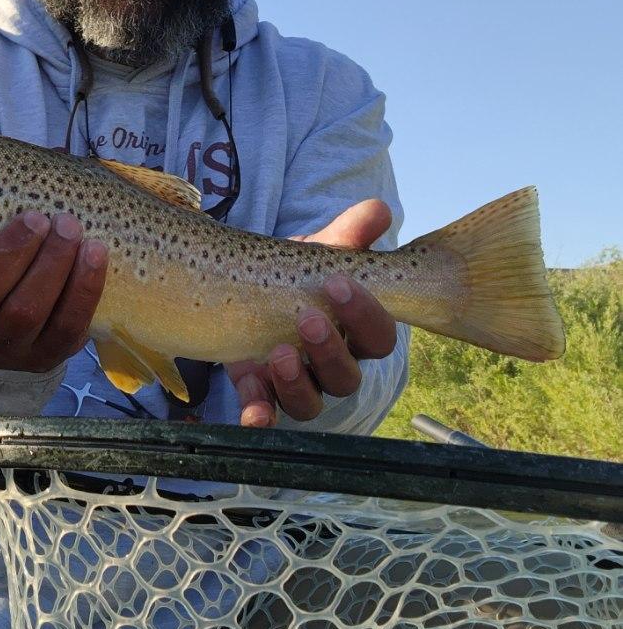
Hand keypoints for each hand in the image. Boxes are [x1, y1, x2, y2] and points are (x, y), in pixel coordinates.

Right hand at [0, 102, 107, 370]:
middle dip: (12, 257)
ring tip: (70, 227)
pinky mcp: (48, 354)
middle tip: (38, 218)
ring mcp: (7, 346)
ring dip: (51, 269)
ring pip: (25, 315)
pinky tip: (96, 253)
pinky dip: (83, 290)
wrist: (21, 296)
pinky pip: (68, 329)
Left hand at [226, 200, 397, 427]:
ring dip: (296, 383)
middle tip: (307, 319)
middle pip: (346, 377)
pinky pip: (265, 414)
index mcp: (356, 332)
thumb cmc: (297, 272)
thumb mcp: (319, 252)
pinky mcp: (260, 388)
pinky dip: (260, 418)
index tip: (340, 283)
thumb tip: (377, 210)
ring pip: (309, 401)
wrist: (251, 284)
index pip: (379, 336)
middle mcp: (332, 364)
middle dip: (329, 351)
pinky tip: (254, 413)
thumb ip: (349, 233)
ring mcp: (297, 381)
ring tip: (278, 353)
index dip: (366, 315)